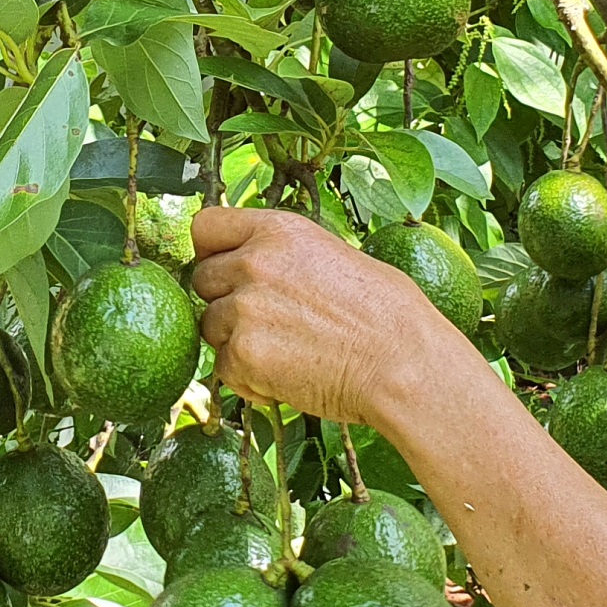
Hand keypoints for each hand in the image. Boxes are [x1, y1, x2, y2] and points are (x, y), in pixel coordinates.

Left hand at [187, 207, 462, 427]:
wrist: (404, 364)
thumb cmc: (387, 314)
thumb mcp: (335, 256)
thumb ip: (284, 255)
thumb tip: (254, 261)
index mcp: (278, 230)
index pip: (205, 226)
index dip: (212, 251)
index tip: (226, 270)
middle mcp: (254, 263)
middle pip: (202, 280)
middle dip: (225, 301)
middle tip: (267, 322)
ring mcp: (244, 310)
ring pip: (210, 327)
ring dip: (237, 342)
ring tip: (287, 352)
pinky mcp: (244, 356)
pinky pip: (225, 369)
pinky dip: (249, 379)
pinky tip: (288, 379)